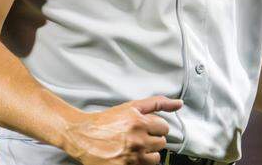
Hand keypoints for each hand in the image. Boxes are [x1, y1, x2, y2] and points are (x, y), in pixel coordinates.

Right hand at [62, 96, 182, 164]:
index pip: (164, 128)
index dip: (155, 127)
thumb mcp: (131, 107)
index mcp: (139, 122)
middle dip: (152, 139)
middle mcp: (137, 140)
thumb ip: (158, 103)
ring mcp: (131, 157)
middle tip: (137, 137)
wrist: (82, 136)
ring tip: (134, 147)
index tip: (145, 127)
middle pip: (161, 143)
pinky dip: (138, 163)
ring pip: (155, 158)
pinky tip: (128, 156)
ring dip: (148, 153)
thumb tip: (179, 104)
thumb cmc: (106, 121)